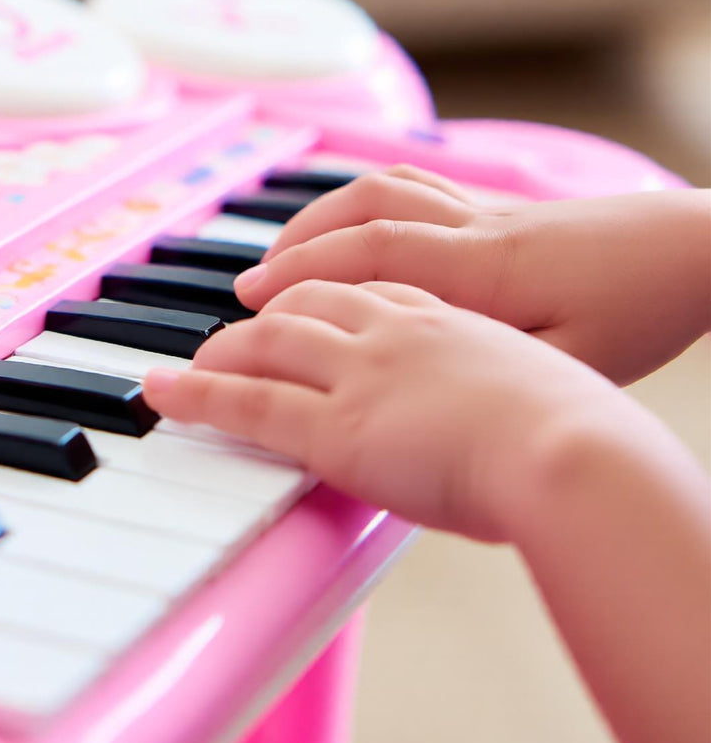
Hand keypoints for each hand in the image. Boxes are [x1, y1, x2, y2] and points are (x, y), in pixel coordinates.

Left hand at [143, 279, 630, 541]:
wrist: (573, 453)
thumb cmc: (577, 437)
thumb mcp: (537, 393)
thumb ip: (495, 394)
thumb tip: (488, 422)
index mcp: (443, 319)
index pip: (366, 289)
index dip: (323, 290)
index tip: (303, 297)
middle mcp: (391, 333)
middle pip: (305, 304)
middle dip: (263, 313)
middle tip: (235, 325)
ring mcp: (356, 374)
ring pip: (267, 344)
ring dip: (221, 350)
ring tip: (188, 362)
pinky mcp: (333, 426)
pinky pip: (248, 404)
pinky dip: (198, 395)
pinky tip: (165, 392)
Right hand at [234, 168, 710, 385]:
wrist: (691, 253)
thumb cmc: (637, 311)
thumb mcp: (568, 364)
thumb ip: (486, 372)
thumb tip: (418, 395)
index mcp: (482, 269)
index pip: (368, 257)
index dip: (299, 275)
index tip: (248, 303)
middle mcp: (469, 229)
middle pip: (359, 217)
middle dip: (291, 249)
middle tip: (245, 286)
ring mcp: (480, 210)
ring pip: (379, 190)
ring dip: (319, 216)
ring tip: (282, 250)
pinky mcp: (496, 205)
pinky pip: (410, 183)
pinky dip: (361, 198)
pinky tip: (349, 221)